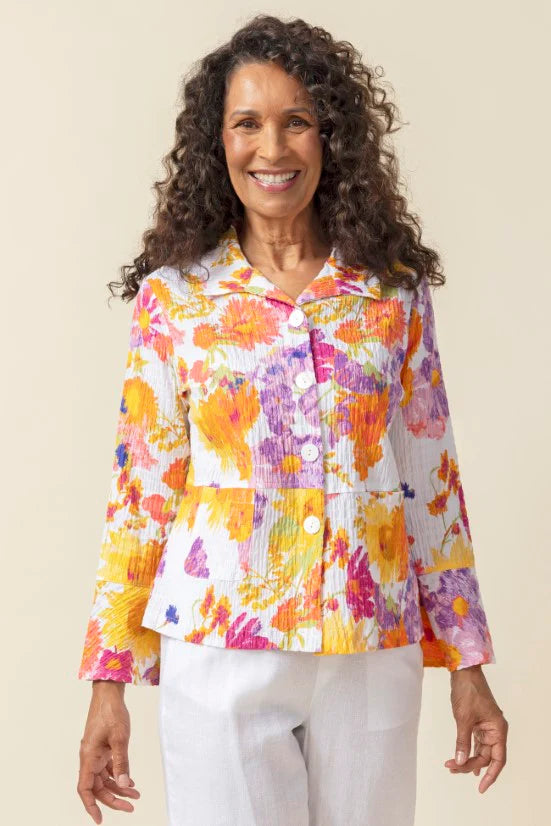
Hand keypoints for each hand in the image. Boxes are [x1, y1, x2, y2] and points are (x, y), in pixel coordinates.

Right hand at [77, 680, 140, 822]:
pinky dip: (119, 776)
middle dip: (113, 799)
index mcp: (88, 757)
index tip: (100, 819)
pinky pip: (109, 768)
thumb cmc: (111, 712)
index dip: (91, 806)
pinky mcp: (103, 748)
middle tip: (130, 807)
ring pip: (104, 778)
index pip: (85, 788)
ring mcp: (96, 753)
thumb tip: (124, 785)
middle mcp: (89, 757)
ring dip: (118, 788)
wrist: (109, 693)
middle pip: (97, 786)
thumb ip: (122, 762)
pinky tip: (131, 782)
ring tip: (135, 796)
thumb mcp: (119, 738)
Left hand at [444, 664, 507, 792]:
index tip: (481, 788)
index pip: (498, 759)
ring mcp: (486, 726)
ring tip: (451, 766)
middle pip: (486, 756)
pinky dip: (467, 750)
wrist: (463, 672)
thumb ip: (462, 741)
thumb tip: (460, 761)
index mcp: (498, 729)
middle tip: (451, 768)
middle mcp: (495, 730)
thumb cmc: (468, 692)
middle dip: (469, 765)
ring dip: (466, 758)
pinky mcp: (477, 722)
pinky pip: (474, 742)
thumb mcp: (463, 719)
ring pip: (479, 750)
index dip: (491, 775)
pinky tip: (462, 760)